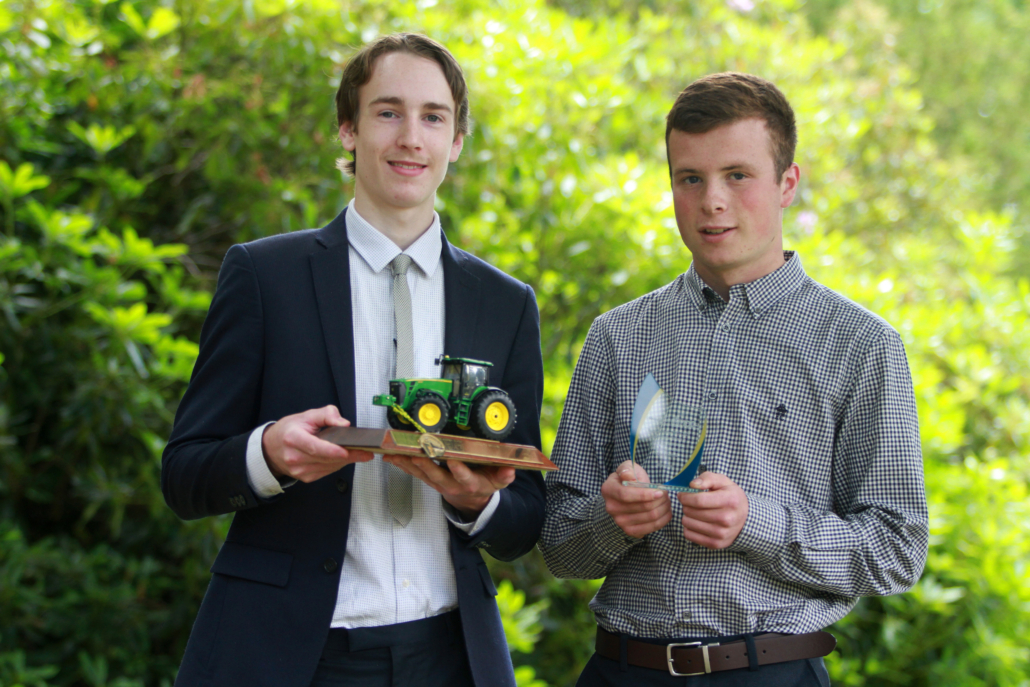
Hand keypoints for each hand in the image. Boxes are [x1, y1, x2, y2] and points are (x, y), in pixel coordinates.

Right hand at [262, 405, 373, 481]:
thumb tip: (344, 424)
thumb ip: (327, 415)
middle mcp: (294, 457)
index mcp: (293, 438)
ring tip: (359, 453)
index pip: (315, 447)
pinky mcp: (305, 478)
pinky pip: (327, 472)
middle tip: (366, 451)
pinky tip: (342, 458)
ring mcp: (299, 470)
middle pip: (326, 459)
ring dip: (345, 461)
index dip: (333, 451)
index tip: (348, 450)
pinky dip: (337, 465)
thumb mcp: (307, 415)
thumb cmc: (290, 430)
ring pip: (329, 467)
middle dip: (349, 456)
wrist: (272, 448)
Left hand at [384, 455, 515, 519]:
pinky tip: (390, 456)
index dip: (459, 470)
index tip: (453, 460)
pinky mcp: (428, 479)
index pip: (464, 477)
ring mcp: (437, 482)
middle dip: (425, 463)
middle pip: (436, 474)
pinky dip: (401, 464)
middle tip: (416, 452)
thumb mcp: (499, 481)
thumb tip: (511, 469)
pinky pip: (413, 472)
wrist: (470, 498)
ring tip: (395, 452)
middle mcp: (451, 484)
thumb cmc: (485, 483)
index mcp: (469, 483)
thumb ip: (504, 475)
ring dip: (407, 463)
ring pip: (421, 472)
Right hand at [599, 461, 671, 538]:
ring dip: (664, 508)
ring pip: (650, 517)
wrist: (625, 495)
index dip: (645, 494)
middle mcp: (611, 508)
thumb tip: (628, 476)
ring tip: (666, 501)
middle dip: (660, 500)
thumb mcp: (627, 468)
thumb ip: (627, 469)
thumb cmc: (629, 479)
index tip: (660, 492)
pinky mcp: (630, 531)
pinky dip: (663, 519)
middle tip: (666, 494)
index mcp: (608, 490)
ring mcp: (620, 521)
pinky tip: (665, 511)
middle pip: (642, 507)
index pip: (626, 495)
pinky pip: (652, 528)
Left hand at [677, 471, 748, 548]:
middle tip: (690, 503)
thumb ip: (707, 478)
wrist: (745, 519)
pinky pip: (689, 535)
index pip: (698, 500)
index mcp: (729, 501)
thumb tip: (692, 485)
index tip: (682, 495)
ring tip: (694, 512)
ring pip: (688, 523)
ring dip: (686, 516)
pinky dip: (688, 527)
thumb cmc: (730, 497)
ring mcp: (721, 533)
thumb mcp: (723, 481)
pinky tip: (695, 522)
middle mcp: (727, 519)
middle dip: (686, 505)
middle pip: (692, 512)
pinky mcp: (715, 544)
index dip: (685, 496)